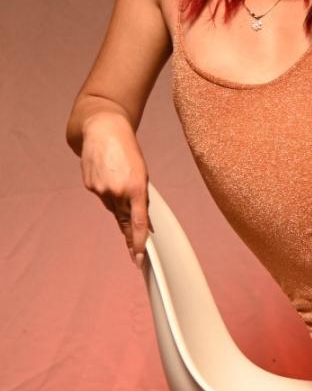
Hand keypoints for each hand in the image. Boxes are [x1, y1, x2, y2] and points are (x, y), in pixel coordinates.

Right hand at [80, 112, 154, 268]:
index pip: (137, 223)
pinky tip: (108, 179)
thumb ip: (141, 199)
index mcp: (136, 189)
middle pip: (125, 221)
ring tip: (121, 189)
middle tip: (136, 255)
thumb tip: (143, 223)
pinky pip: (103, 197)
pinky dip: (108, 193)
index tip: (139, 259)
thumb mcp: (142, 174)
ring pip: (113, 209)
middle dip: (130, 237)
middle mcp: (118, 192)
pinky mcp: (90, 186)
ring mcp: (101, 190)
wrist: (103, 131)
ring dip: (119, 206)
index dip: (138, 243)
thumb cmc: (128, 151)